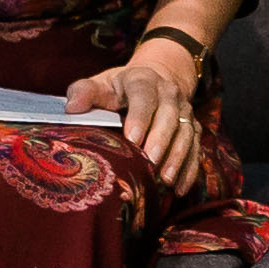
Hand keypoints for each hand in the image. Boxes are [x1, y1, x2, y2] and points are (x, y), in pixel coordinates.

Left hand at [63, 52, 202, 180]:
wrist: (154, 81)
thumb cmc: (118, 89)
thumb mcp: (100, 85)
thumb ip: (83, 92)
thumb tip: (72, 108)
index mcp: (143, 79)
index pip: (144, 94)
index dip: (140, 116)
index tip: (132, 139)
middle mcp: (169, 93)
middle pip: (169, 115)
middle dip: (161, 139)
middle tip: (151, 162)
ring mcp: (184, 110)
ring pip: (186, 132)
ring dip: (178, 156)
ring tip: (166, 179)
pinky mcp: (192, 127)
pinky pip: (196, 147)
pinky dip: (190, 168)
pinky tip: (180, 188)